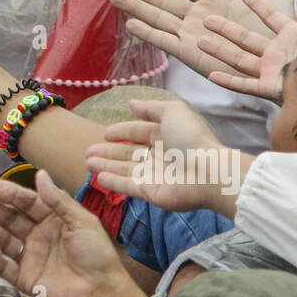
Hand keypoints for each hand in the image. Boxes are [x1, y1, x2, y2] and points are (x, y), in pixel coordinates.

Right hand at [0, 171, 122, 296]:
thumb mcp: (82, 220)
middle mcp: (38, 235)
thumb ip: (58, 199)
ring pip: (6, 241)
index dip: (10, 194)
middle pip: (12, 219)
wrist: (102, 291)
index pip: (27, 202)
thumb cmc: (97, 254)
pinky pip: (5, 268)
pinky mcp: (25, 278)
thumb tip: (40, 174)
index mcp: (52, 219)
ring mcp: (30, 257)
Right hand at [85, 97, 246, 214]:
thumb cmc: (191, 138)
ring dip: (106, 167)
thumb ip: (151, 107)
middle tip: (88, 152)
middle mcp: (158, 155)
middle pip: (128, 154)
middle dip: (108, 152)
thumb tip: (131, 103)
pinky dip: (113, 182)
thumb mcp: (173, 111)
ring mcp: (154, 175)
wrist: (207, 172)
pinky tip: (99, 177)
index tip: (105, 134)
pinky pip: (128, 186)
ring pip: (125, 170)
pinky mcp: (151, 192)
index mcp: (164, 136)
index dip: (121, 132)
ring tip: (88, 163)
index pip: (138, 133)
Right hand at [109, 0, 289, 80]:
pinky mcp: (192, 54)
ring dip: (137, 7)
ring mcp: (193, 35)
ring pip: (159, 18)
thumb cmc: (282, 35)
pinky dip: (148, 34)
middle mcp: (200, 16)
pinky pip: (166, 41)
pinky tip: (130, 24)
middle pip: (164, 0)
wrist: (283, 66)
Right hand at [196, 0, 296, 102]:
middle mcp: (278, 53)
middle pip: (246, 37)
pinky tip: (211, 75)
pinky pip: (245, 84)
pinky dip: (228, 81)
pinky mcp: (270, 88)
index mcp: (292, 37)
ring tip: (200, 40)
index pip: (271, 17)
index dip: (258, 5)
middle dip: (226, 28)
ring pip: (239, 59)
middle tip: (207, 18)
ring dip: (220, 51)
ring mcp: (272, 71)